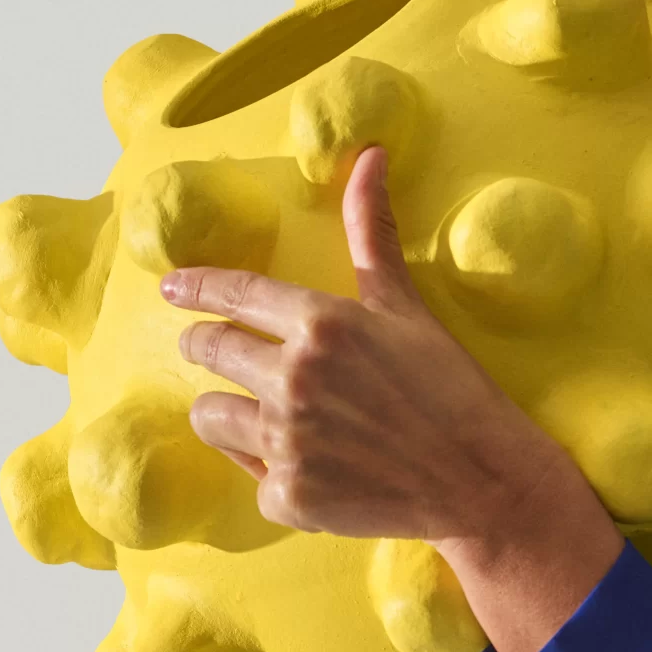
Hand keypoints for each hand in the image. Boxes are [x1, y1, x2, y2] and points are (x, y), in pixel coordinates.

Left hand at [160, 147, 622, 651]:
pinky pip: (250, 475)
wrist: (481, 480)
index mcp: (322, 324)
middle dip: (204, 345)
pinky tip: (308, 467)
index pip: (235, 294)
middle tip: (214, 349)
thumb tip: (369, 156)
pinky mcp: (288, 496)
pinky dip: (270, 472)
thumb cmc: (451, 388)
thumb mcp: (407, 308)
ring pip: (211, 416)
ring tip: (260, 414)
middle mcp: (294, 378)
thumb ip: (372, 235)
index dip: (196, 287)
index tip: (170, 287)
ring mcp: (287, 440)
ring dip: (227, 412)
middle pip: (209, 351)